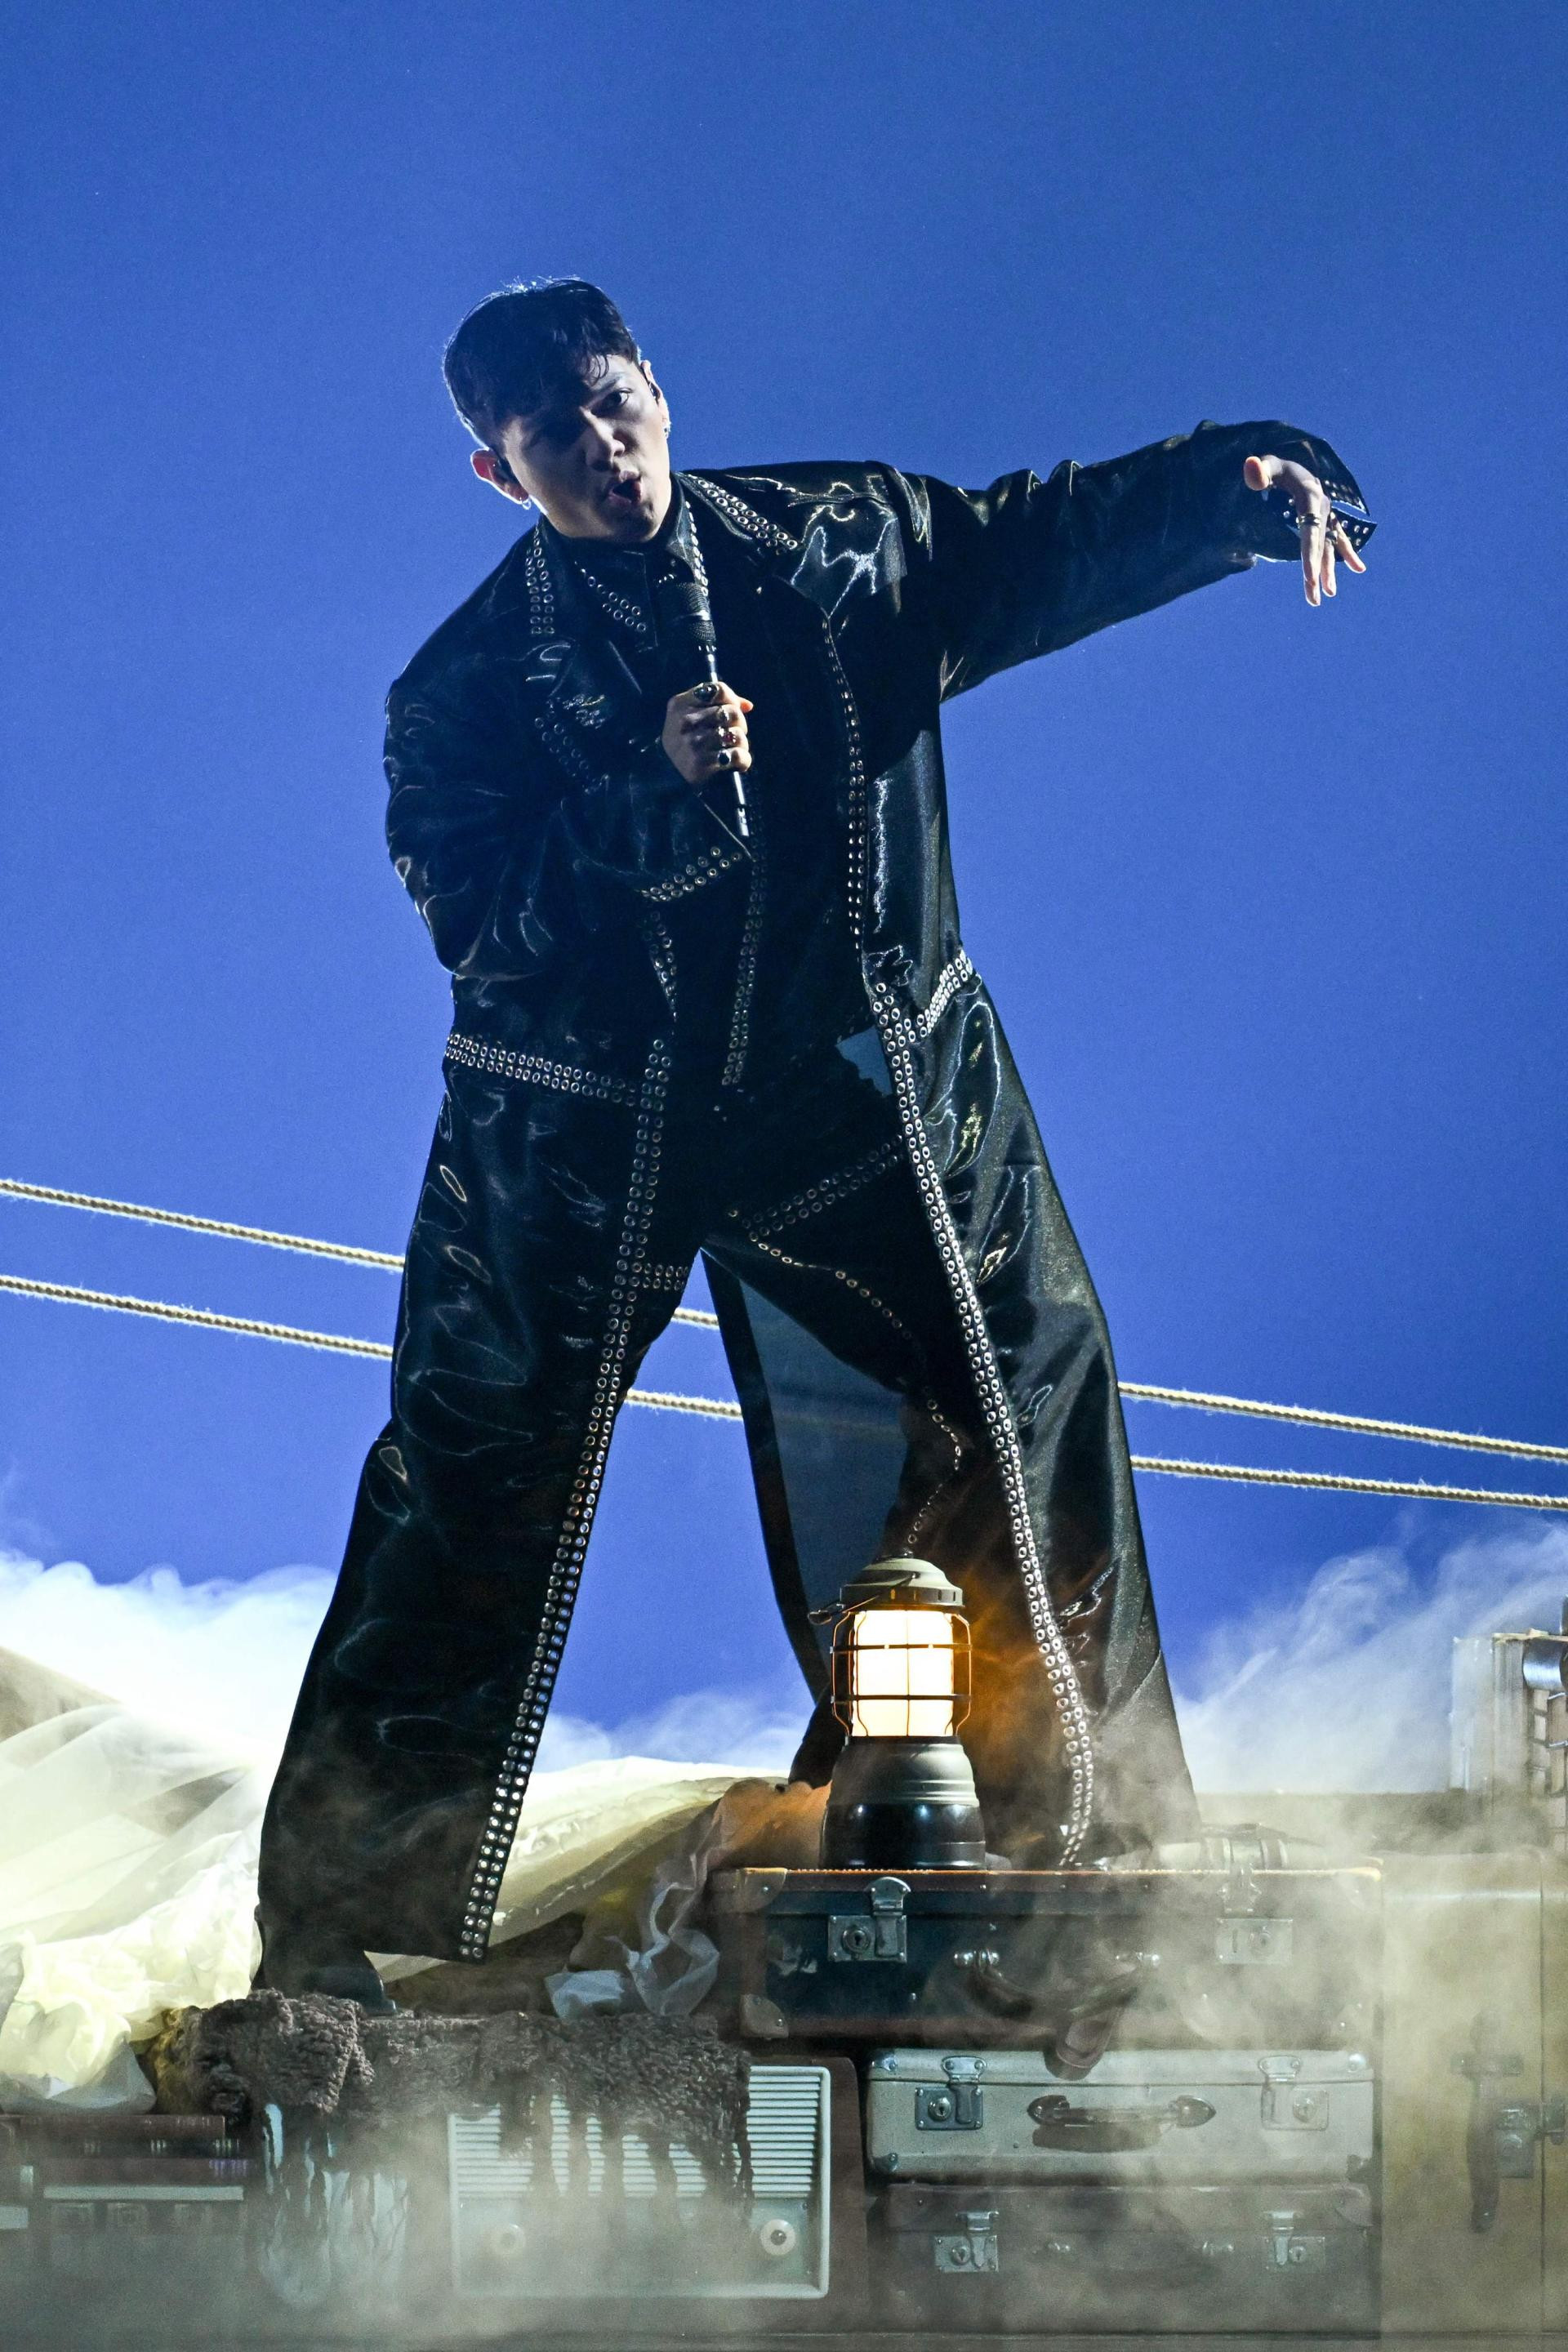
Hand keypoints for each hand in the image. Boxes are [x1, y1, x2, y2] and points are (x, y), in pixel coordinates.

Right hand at [661, 681, 752, 785]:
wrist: (666, 775)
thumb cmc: (685, 740)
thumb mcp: (689, 716)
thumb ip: (717, 704)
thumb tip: (747, 705)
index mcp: (680, 704)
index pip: (719, 690)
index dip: (732, 700)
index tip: (731, 710)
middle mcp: (685, 722)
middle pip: (732, 712)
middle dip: (739, 724)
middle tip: (732, 734)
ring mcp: (693, 743)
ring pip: (738, 735)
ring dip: (742, 744)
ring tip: (733, 750)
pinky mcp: (702, 764)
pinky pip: (738, 756)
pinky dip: (743, 760)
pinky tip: (737, 763)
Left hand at [1244, 454, 1368, 607]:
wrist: (1292, 465)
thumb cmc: (1275, 467)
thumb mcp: (1267, 466)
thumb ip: (1259, 470)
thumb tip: (1250, 464)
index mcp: (1310, 497)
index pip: (1310, 531)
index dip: (1310, 555)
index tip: (1309, 578)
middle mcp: (1322, 507)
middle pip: (1320, 544)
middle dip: (1317, 572)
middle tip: (1313, 599)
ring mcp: (1326, 515)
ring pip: (1329, 546)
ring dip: (1330, 571)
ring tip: (1329, 595)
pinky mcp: (1326, 520)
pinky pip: (1338, 539)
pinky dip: (1347, 554)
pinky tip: (1358, 569)